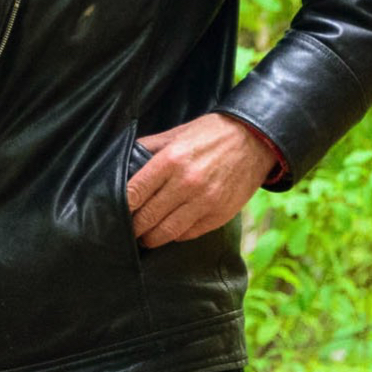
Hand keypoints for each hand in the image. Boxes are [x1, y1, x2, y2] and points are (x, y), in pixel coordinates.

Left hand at [126, 113, 278, 249]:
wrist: (254, 140)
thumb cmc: (212, 134)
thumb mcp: (177, 133)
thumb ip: (149, 148)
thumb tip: (124, 161)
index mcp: (171, 160)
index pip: (134, 193)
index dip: (121, 206)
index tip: (116, 210)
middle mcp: (186, 184)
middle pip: (146, 218)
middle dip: (133, 226)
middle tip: (128, 227)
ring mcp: (204, 202)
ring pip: (165, 232)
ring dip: (151, 237)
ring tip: (145, 236)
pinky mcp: (218, 215)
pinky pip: (187, 234)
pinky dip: (175, 235)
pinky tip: (170, 229)